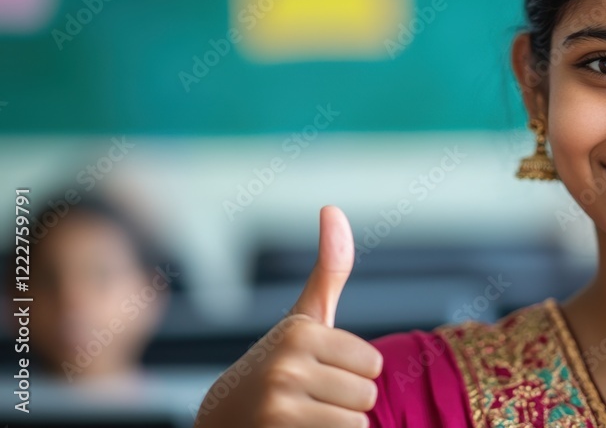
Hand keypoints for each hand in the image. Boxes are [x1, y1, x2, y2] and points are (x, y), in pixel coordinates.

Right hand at [194, 206, 382, 427]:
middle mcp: (286, 367)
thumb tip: (333, 208)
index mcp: (299, 333)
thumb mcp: (304, 319)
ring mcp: (279, 407)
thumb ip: (329, 269)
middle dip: (346, 402)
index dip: (353, 373)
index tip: (320, 372)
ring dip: (338, 427)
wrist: (224, 422)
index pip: (373, 364)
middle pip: (367, 395)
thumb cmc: (279, 366)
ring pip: (356, 424)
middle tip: (310, 399)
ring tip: (305, 419)